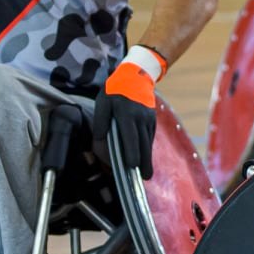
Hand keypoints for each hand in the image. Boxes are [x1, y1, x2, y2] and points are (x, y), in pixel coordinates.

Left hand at [92, 53, 159, 179]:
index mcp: (126, 114)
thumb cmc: (114, 90)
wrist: (136, 75)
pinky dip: (146, 148)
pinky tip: (144, 157)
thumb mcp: (102, 104)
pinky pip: (149, 137)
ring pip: (148, 142)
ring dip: (147, 158)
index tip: (131, 166)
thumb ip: (101, 125)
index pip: (130, 137)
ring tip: (146, 173)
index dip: (131, 152)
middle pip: (144, 144)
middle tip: (145, 178)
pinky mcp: (152, 120)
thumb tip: (100, 146)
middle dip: (144, 162)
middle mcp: (140, 118)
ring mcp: (149, 119)